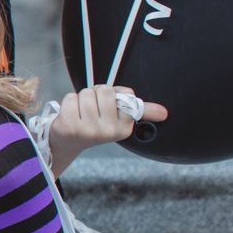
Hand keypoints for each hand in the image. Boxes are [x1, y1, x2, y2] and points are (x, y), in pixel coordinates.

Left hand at [47, 84, 165, 172]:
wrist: (68, 142)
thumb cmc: (95, 124)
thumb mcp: (119, 118)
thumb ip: (139, 110)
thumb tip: (164, 112)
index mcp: (124, 128)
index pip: (126, 94)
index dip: (115, 94)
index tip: (109, 107)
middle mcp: (108, 131)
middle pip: (104, 90)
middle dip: (97, 94)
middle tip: (92, 108)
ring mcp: (88, 130)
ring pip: (86, 93)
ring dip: (81, 98)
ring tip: (80, 111)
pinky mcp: (68, 126)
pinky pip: (70, 98)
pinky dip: (69, 101)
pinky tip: (70, 114)